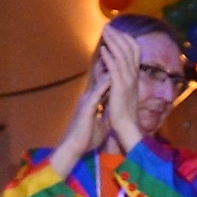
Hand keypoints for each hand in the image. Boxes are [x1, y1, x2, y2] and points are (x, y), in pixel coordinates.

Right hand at [49, 59, 111, 176]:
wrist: (75, 147)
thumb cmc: (86, 138)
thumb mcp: (99, 124)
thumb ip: (104, 115)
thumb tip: (109, 114)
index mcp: (93, 100)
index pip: (104, 81)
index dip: (112, 70)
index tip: (122, 60)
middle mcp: (90, 97)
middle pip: (101, 76)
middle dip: (110, 63)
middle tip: (118, 49)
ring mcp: (88, 101)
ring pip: (99, 81)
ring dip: (106, 68)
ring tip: (115, 55)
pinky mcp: (87, 108)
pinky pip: (97, 94)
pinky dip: (104, 84)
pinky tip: (111, 76)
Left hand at [98, 25, 144, 150]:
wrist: (127, 127)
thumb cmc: (123, 113)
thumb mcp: (125, 92)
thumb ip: (121, 80)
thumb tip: (115, 72)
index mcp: (134, 75)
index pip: (134, 51)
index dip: (126, 39)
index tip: (117, 31)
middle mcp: (133, 75)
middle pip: (128, 49)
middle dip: (117, 36)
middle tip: (107, 26)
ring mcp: (128, 81)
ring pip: (122, 55)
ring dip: (113, 42)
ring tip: (105, 32)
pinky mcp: (120, 88)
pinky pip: (115, 69)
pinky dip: (109, 58)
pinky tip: (102, 50)